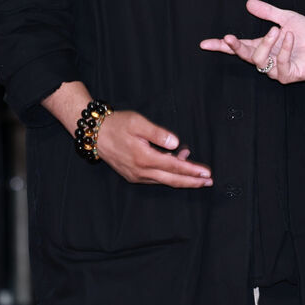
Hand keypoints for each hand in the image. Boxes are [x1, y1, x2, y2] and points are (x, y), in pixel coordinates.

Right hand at [95, 110, 212, 188]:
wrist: (95, 134)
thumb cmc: (117, 125)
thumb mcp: (138, 123)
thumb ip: (158, 133)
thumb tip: (175, 143)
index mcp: (144, 158)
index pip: (174, 167)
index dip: (192, 170)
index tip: (206, 173)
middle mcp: (140, 171)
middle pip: (172, 180)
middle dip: (192, 182)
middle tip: (208, 182)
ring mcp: (136, 175)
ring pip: (164, 180)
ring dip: (181, 178)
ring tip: (197, 173)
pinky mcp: (133, 175)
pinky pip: (155, 177)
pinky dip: (168, 173)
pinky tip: (176, 162)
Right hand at [199, 0, 304, 82]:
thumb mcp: (286, 18)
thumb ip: (267, 12)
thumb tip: (248, 3)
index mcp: (262, 45)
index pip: (237, 46)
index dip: (221, 46)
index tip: (204, 43)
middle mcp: (266, 58)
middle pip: (243, 55)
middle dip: (235, 47)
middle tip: (229, 37)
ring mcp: (275, 69)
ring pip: (259, 60)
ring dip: (266, 44)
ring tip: (278, 31)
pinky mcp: (287, 76)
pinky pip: (279, 65)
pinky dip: (284, 50)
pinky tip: (290, 38)